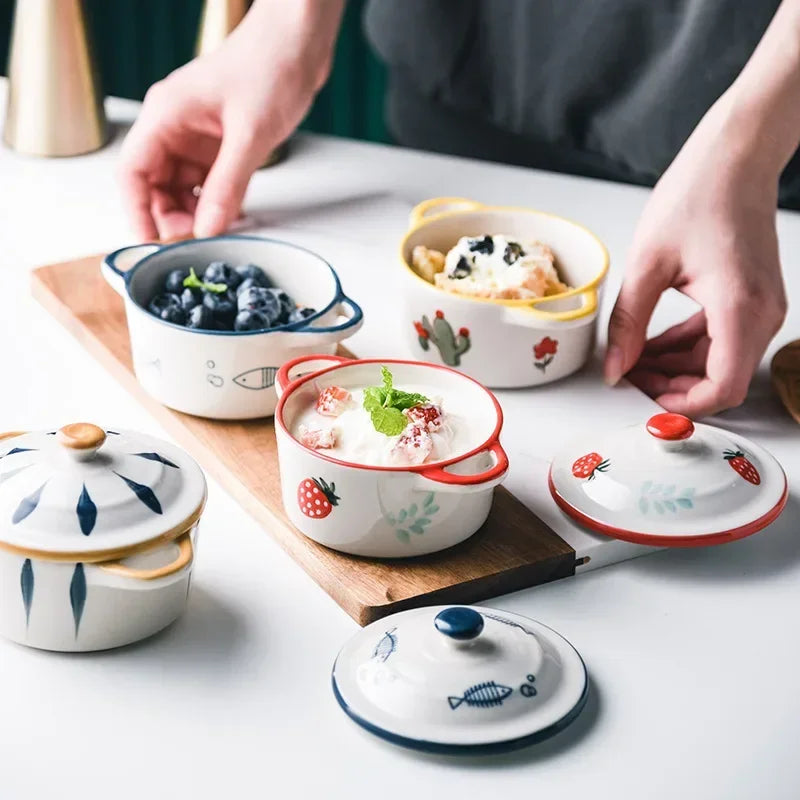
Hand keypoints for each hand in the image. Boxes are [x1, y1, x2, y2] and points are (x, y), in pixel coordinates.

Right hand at [118, 0, 343, 240]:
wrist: (299, 42)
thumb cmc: (270, 67)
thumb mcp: (250, 135)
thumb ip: (227, 185)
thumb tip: (208, 228)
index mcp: (166, 115)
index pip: (133, 170)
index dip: (136, 210)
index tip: (151, 241)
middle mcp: (174, 126)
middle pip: (154, 183)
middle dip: (170, 215)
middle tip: (197, 240)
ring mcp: (196, 135)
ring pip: (181, 186)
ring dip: (194, 211)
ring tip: (218, 230)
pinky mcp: (219, 142)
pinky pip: (207, 180)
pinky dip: (215, 200)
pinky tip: (231, 215)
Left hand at [605, 98, 787, 417]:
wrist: (735, 156)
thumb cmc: (697, 195)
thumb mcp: (647, 264)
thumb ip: (628, 324)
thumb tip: (614, 369)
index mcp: (740, 308)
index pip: (723, 388)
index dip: (682, 404)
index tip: (642, 398)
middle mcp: (761, 314)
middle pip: (720, 380)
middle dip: (671, 386)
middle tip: (626, 376)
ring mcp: (761, 307)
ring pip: (718, 362)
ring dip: (675, 367)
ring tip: (631, 358)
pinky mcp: (752, 298)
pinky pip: (720, 339)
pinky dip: (686, 346)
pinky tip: (651, 342)